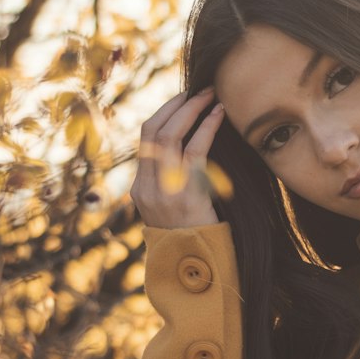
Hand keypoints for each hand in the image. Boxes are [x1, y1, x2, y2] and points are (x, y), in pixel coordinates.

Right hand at [130, 87, 225, 228]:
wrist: (196, 269)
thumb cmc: (193, 238)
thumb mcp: (175, 212)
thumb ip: (172, 185)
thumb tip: (188, 152)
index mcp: (140, 189)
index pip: (145, 140)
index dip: (163, 114)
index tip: (182, 99)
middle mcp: (146, 187)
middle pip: (151, 131)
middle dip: (174, 105)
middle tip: (196, 89)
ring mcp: (163, 190)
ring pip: (169, 135)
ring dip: (190, 109)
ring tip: (209, 95)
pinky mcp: (185, 192)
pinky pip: (194, 150)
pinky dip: (206, 126)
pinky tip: (219, 114)